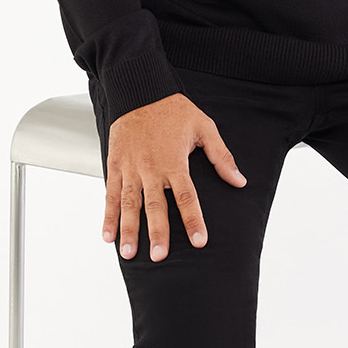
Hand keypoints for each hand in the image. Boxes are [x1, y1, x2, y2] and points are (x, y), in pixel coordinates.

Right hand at [102, 93, 246, 261]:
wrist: (139, 91)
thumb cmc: (173, 109)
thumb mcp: (204, 127)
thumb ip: (221, 156)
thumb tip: (239, 181)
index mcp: (175, 162)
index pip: (186, 197)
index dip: (193, 220)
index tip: (199, 241)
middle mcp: (151, 168)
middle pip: (155, 206)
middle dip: (157, 233)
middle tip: (159, 257)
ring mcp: (131, 168)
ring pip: (129, 204)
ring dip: (129, 230)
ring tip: (128, 253)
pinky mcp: (116, 165)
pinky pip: (111, 194)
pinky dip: (108, 215)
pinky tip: (108, 235)